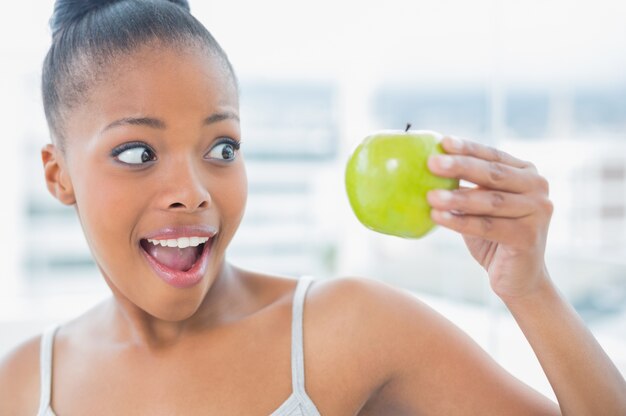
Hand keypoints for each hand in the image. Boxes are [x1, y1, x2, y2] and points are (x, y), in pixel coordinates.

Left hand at [426, 137, 553, 299]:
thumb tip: (431, 164)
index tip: (443, 142)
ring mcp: (537, 212)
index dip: (468, 148)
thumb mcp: (480, 205)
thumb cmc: (493, 235)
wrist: (517, 277)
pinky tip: (438, 217)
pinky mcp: (528, 237)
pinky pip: (488, 226)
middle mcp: (538, 188)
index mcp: (526, 173)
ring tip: (430, 196)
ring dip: (457, 198)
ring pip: (490, 201)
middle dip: (460, 167)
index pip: (493, 156)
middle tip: (432, 163)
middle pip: (493, 174)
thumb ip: (467, 185)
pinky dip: (460, 222)